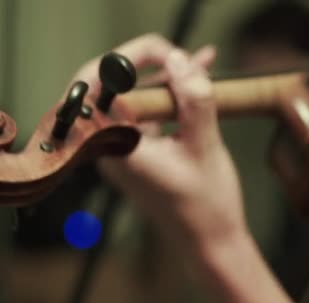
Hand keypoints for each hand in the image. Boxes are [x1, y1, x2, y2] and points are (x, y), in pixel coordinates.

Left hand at [72, 34, 246, 246]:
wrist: (210, 242)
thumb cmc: (206, 205)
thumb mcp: (205, 146)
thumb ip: (193, 99)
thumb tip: (179, 59)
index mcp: (115, 147)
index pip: (97, 87)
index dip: (128, 59)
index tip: (167, 54)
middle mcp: (109, 148)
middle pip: (109, 88)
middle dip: (143, 63)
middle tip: (177, 55)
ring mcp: (121, 150)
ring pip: (131, 99)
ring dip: (161, 78)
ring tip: (197, 62)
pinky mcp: (137, 153)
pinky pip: (146, 114)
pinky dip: (168, 98)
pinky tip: (195, 80)